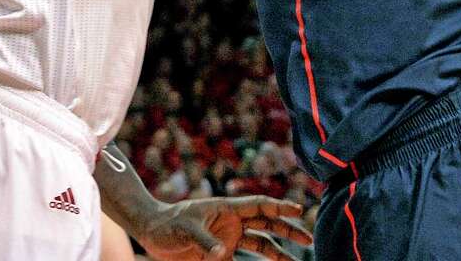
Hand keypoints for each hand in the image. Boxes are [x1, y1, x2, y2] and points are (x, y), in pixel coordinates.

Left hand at [138, 195, 310, 260]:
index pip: (260, 205)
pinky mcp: (221, 257)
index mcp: (228, 208)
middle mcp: (233, 223)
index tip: (298, 211)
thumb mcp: (186, 227)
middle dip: (288, 231)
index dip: (280, 207)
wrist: (152, 234)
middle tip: (308, 239)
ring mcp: (229, 240)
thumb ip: (205, 240)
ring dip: (278, 253)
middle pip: (267, 226)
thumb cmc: (169, 223)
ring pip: (261, 245)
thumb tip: (222, 253)